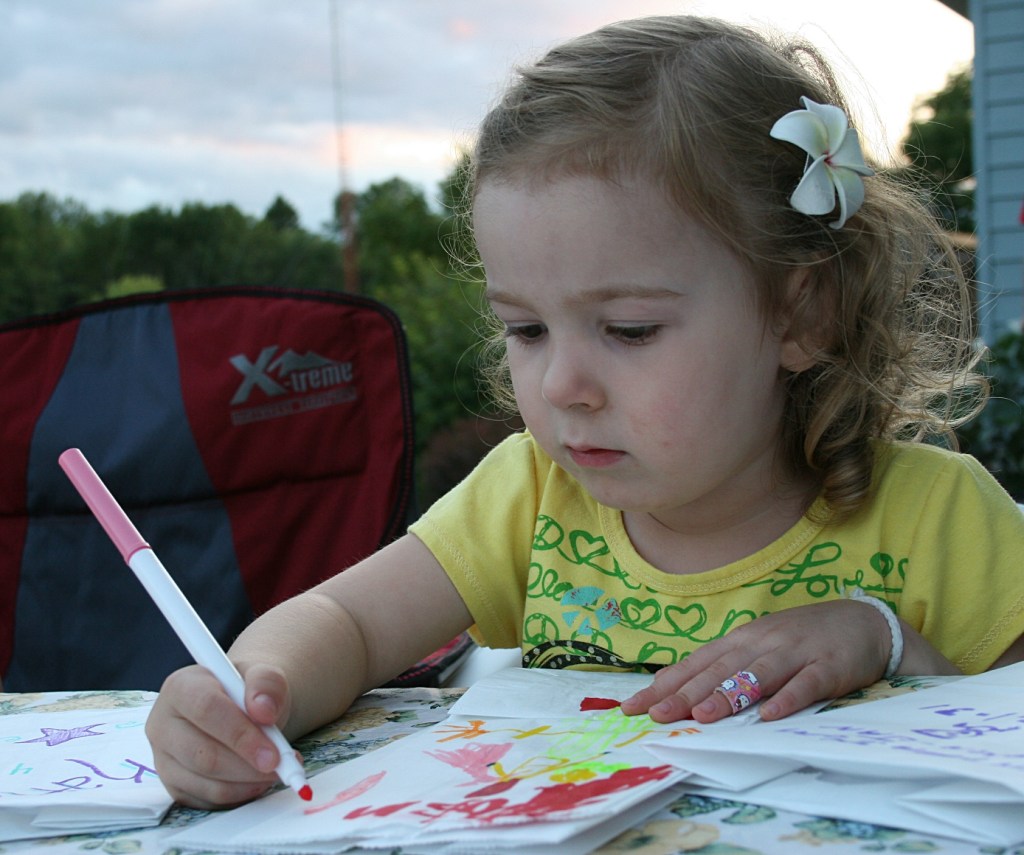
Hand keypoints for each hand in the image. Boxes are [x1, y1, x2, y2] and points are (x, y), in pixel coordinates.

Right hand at [145, 663, 296, 808]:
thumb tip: (263, 710)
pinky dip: (239, 794)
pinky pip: (207, 799)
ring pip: (205, 782)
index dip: (240, 733)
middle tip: (281, 765)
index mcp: (180, 687)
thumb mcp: (263, 675)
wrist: (243, 706)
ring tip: (275, 770)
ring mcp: (164, 758)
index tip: (273, 751)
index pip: (206, 710)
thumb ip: (267, 683)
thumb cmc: (247, 690)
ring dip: (247, 781)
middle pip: (202, 754)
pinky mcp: (174, 785)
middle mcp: (163, 724)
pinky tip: (257, 779)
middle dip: (247, 765)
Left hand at [620, 599, 892, 723]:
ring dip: (729, 695)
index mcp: (741, 640)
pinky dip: (788, 699)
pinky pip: (806, 684)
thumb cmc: (802, 640)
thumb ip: (724, 665)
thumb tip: (678, 686)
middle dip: (685, 693)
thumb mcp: (758, 647)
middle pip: (718, 670)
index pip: (696, 663)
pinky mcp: (828, 667)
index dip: (665, 683)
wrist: (864, 622)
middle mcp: (762, 643)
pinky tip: (770, 715)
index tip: (634, 705)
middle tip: (656, 714)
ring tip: (702, 717)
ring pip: (756, 675)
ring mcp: (795, 653)